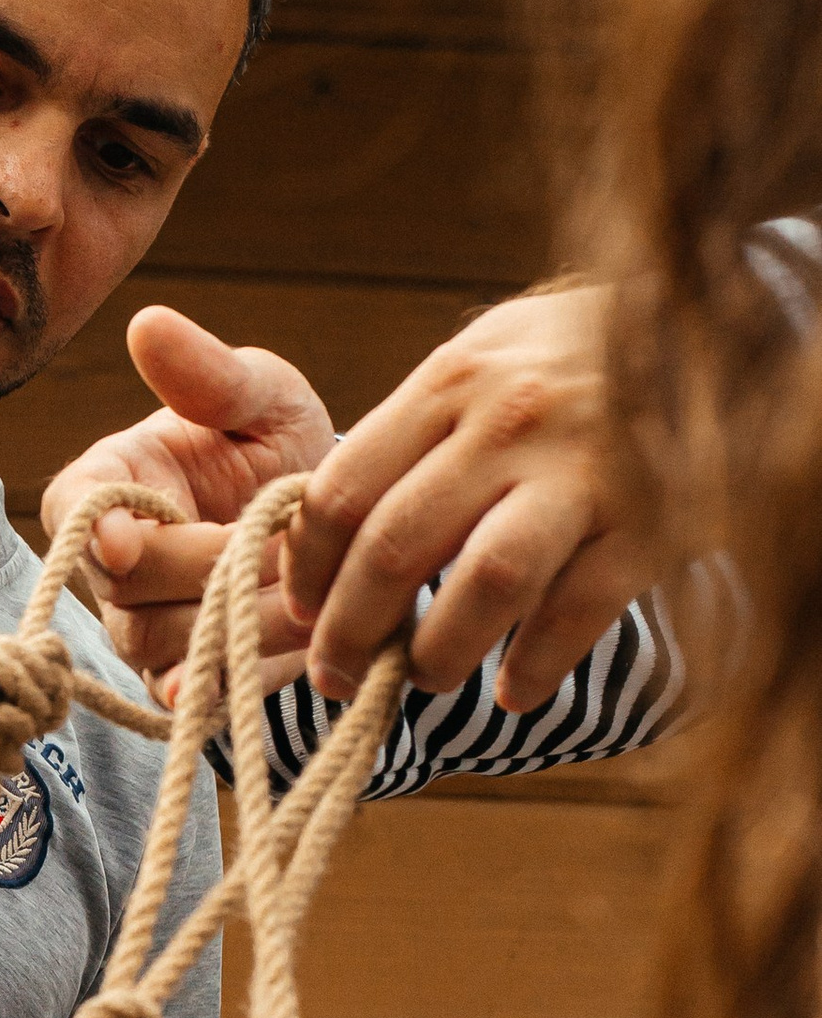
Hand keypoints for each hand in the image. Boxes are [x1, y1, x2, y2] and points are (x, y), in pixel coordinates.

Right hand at [38, 305, 335, 699]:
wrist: (330, 523)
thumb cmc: (278, 446)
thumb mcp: (262, 395)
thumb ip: (211, 374)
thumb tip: (148, 323)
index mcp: (110, 485)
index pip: (75, 510)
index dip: (94, 529)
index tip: (126, 538)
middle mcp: (113, 566)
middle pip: (131, 587)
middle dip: (213, 569)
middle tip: (289, 544)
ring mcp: (144, 628)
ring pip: (167, 644)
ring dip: (244, 622)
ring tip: (313, 590)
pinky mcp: (184, 679)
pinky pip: (195, 695)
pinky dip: (235, 681)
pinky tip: (272, 665)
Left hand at [284, 284, 653, 707]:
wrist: (712, 327)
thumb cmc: (576, 356)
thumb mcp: (486, 360)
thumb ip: (413, 432)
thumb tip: (322, 527)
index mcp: (451, 383)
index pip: (342, 489)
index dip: (308, 568)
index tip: (303, 610)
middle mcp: (510, 423)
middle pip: (395, 546)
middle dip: (351, 630)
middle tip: (338, 676)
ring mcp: (582, 472)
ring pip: (482, 585)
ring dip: (438, 653)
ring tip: (424, 680)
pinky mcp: (649, 519)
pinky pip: (577, 610)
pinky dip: (536, 664)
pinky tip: (515, 690)